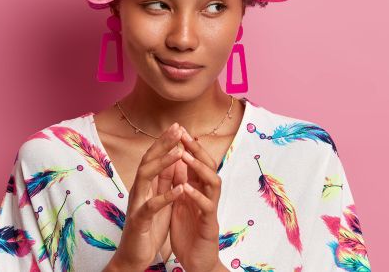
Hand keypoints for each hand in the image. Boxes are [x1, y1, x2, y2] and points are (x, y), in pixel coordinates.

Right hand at [111, 122, 185, 270]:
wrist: (134, 256)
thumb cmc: (148, 228)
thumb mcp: (159, 200)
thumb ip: (163, 181)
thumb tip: (173, 159)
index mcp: (144, 186)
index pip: (153, 158)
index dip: (164, 141)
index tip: (177, 126)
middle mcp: (138, 191)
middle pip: (147, 160)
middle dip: (162, 144)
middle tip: (177, 128)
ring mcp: (137, 204)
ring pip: (146, 177)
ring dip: (163, 163)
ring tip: (179, 151)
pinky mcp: (140, 221)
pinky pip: (152, 206)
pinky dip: (166, 196)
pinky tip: (180, 188)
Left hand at [169, 127, 223, 271]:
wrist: (197, 261)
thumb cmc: (189, 232)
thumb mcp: (182, 203)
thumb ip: (182, 184)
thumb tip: (176, 161)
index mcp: (198, 190)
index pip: (197, 163)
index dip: (189, 146)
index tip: (178, 129)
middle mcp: (208, 196)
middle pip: (208, 166)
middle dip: (196, 149)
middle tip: (184, 134)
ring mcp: (210, 210)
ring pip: (212, 183)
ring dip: (199, 168)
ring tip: (186, 156)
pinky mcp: (209, 225)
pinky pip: (206, 207)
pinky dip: (197, 197)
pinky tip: (187, 189)